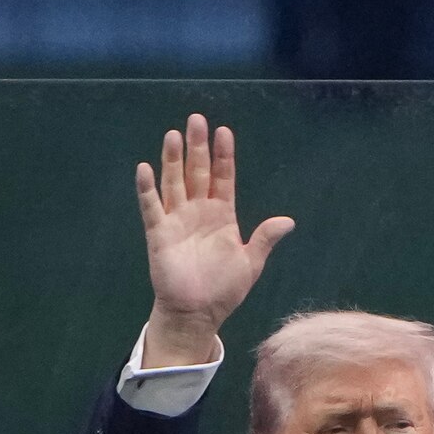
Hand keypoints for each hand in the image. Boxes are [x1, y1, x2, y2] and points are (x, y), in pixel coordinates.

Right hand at [135, 111, 291, 368]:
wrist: (197, 314)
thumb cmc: (223, 290)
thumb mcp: (250, 263)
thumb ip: (264, 239)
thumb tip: (288, 221)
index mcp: (222, 215)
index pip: (223, 177)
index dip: (224, 155)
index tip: (224, 131)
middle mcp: (198, 212)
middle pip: (198, 172)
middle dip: (197, 147)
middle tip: (196, 119)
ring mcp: (177, 221)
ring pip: (174, 183)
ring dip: (172, 160)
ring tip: (173, 134)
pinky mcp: (160, 235)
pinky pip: (152, 208)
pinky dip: (147, 189)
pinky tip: (145, 168)